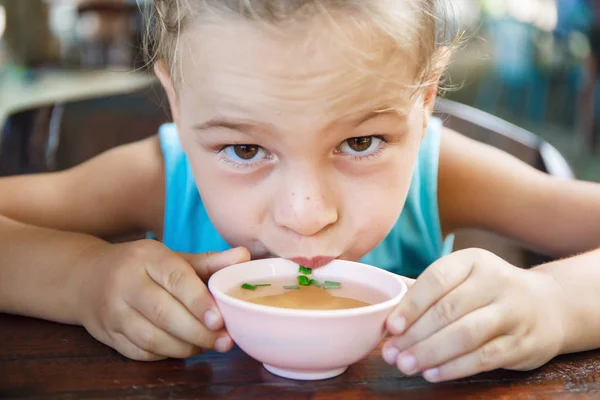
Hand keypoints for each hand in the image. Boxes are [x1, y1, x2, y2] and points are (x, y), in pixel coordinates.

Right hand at [74, 239, 249, 360]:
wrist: (85, 277)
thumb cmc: (140, 266)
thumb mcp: (171, 257)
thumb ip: (209, 261)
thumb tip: (244, 257)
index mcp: (146, 257)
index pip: (176, 280)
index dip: (199, 302)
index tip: (220, 320)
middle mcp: (125, 283)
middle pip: (164, 314)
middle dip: (198, 332)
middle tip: (224, 341)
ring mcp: (113, 312)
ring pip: (152, 338)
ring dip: (185, 347)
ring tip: (208, 345)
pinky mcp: (107, 335)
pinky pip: (141, 352)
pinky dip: (167, 354)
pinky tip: (184, 348)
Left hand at [382, 248, 566, 381]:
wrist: (548, 306)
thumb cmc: (487, 293)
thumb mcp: (462, 279)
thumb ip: (425, 291)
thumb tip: (381, 308)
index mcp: (472, 261)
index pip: (436, 279)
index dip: (411, 304)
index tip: (390, 326)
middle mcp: (495, 281)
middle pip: (448, 310)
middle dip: (415, 335)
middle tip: (391, 354)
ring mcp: (513, 311)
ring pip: (465, 334)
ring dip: (431, 353)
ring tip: (406, 366)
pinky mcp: (524, 342)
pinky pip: (485, 357)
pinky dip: (455, 367)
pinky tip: (433, 373)